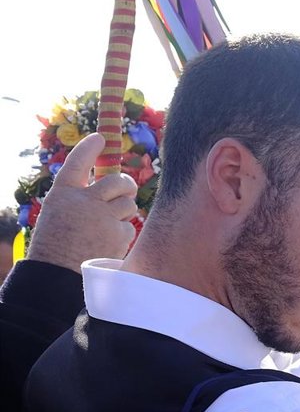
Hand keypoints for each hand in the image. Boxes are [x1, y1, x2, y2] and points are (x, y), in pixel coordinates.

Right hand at [26, 132, 137, 269]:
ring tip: (109, 224)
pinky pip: (130, 226)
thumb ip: (81, 199)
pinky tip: (108, 242)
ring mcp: (103, 217)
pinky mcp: (119, 234)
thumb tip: (113, 188)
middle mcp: (84, 200)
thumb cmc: (57, 244)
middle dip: (126, 184)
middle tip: (127, 188)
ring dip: (124, 211)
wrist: (58, 273)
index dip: (89, 149)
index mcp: (63, 193)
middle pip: (118, 181)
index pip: (78, 162)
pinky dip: (123, 233)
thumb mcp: (61, 214)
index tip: (99, 138)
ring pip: (128, 204)